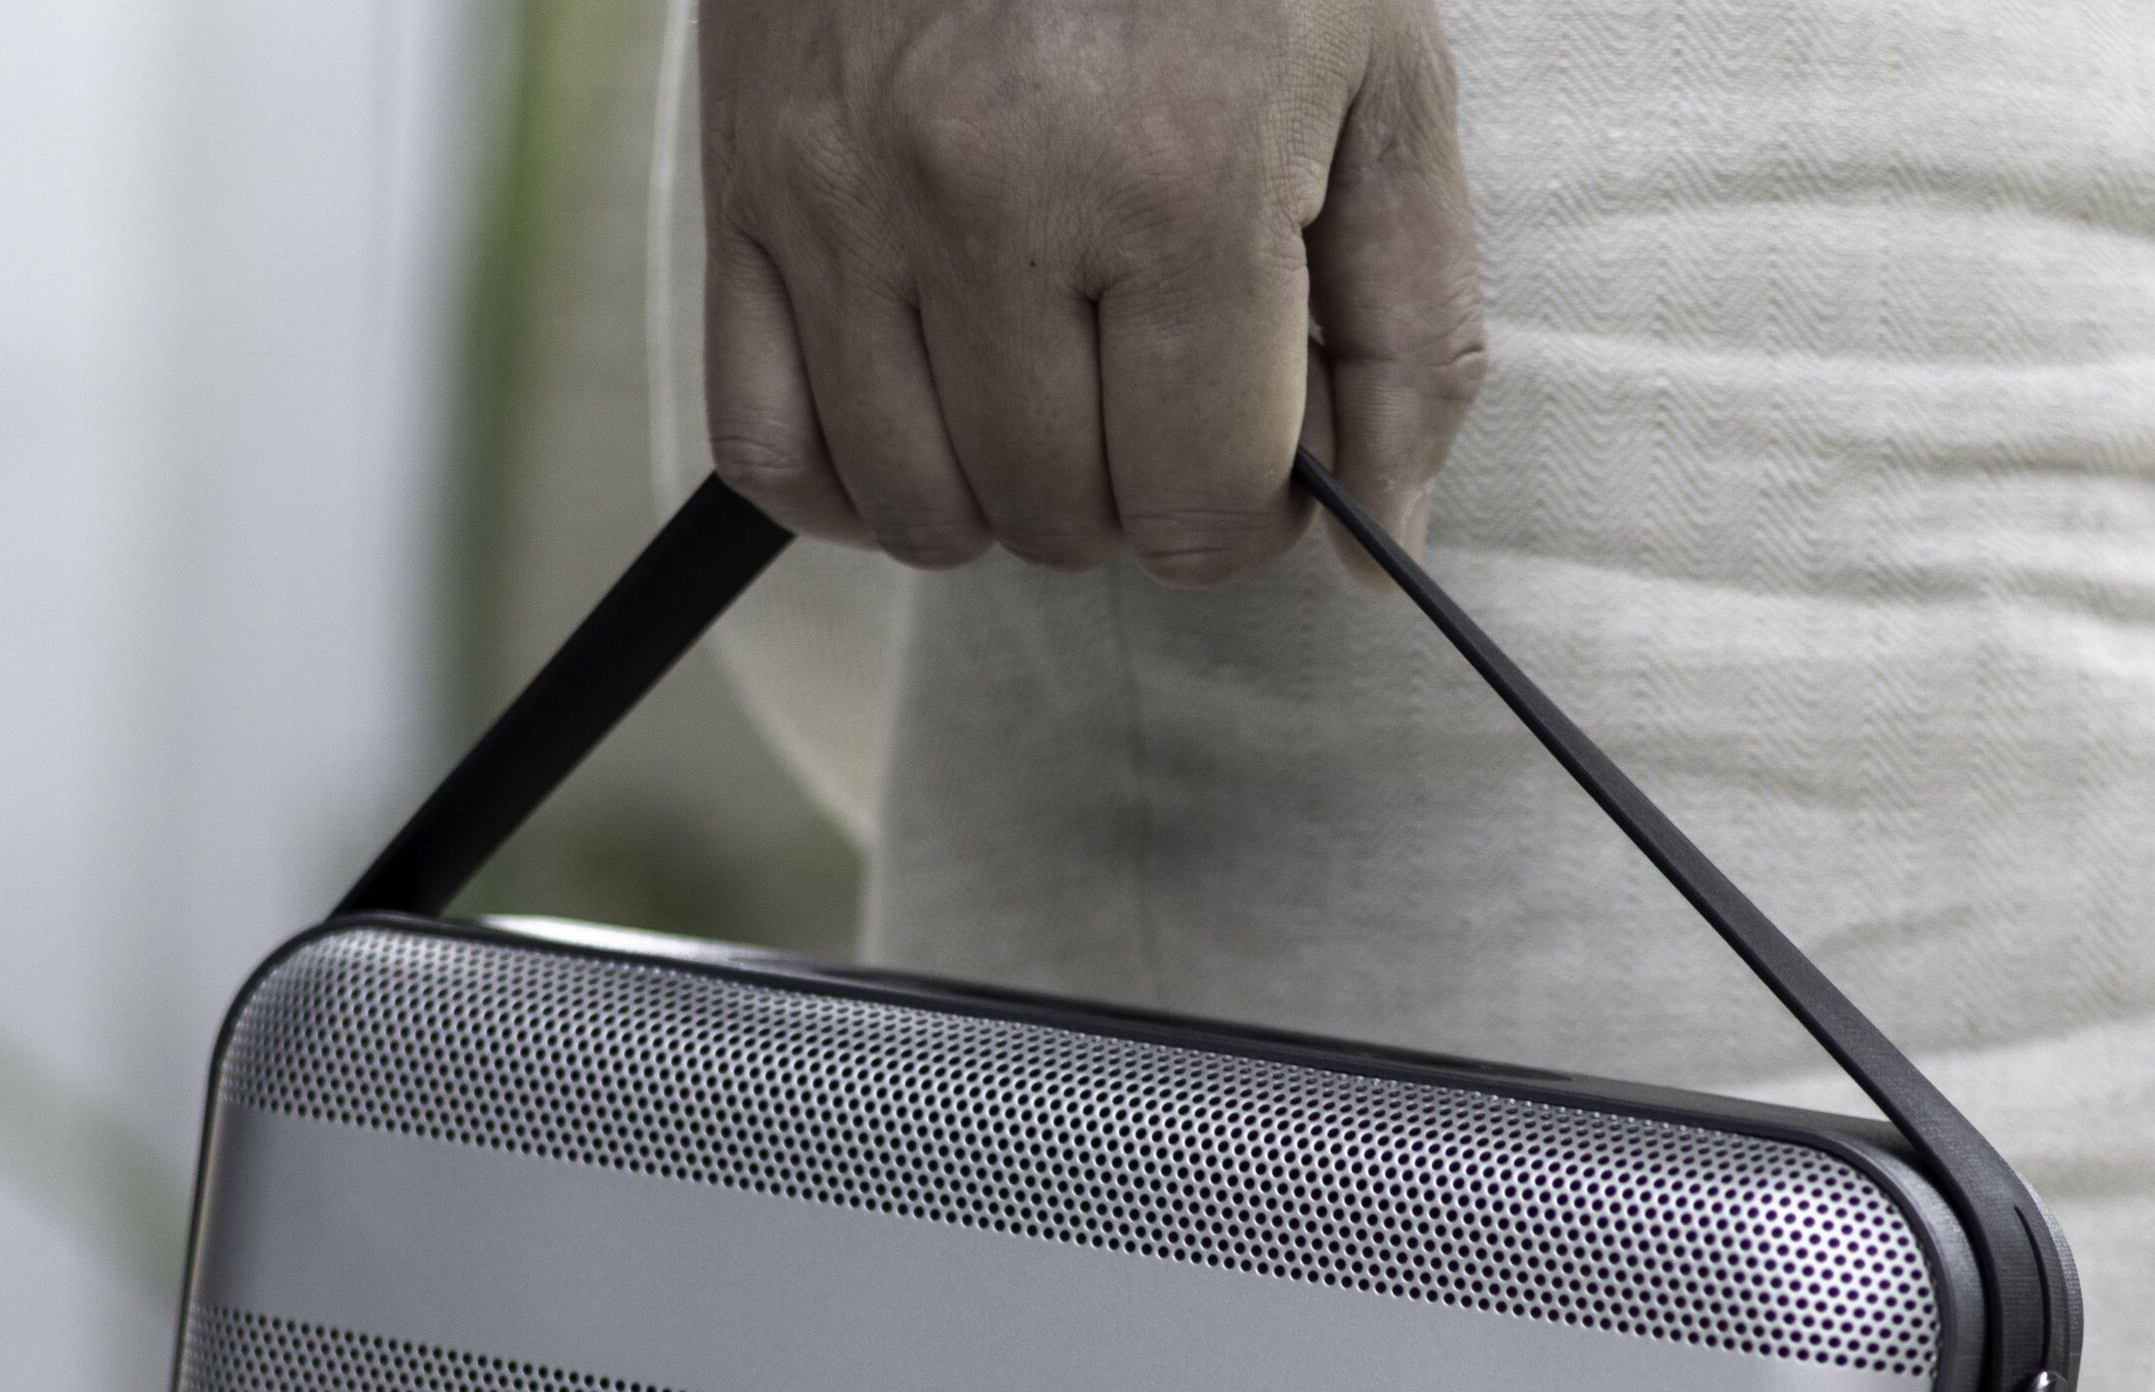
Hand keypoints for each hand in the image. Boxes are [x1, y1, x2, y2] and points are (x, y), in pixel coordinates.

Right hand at [695, 0, 1484, 583]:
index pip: (1201, 504)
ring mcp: (851, 201)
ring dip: (1005, 502)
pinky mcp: (745, 186)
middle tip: (1166, 400)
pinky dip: (851, 488)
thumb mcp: (1381, 84)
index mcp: (1181, 184)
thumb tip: (1377, 545)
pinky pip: (767, 445)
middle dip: (1137, 499)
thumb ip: (1408, 325)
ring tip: (1059, 403)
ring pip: (922, 510)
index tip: (1265, 454)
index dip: (1252, 513)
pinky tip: (929, 434)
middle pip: (1063, 518)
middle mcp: (999, 203)